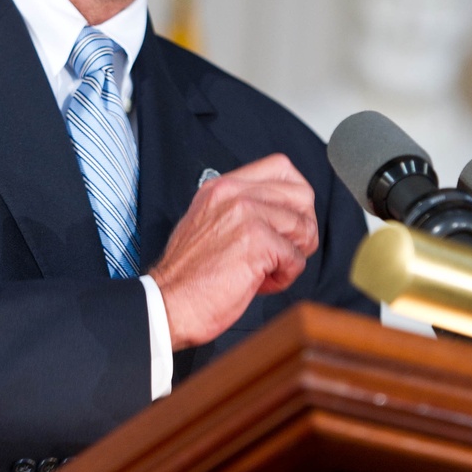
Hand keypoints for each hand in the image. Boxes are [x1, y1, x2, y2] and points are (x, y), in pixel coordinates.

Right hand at [150, 154, 318, 350]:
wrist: (168, 303)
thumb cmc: (189, 275)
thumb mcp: (208, 223)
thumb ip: (240, 209)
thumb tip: (283, 214)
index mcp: (222, 187)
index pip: (280, 167)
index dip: (295, 197)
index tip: (287, 221)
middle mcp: (233, 194)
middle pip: (301, 195)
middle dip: (302, 227)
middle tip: (284, 250)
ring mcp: (246, 215)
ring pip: (303, 227)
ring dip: (293, 255)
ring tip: (268, 270)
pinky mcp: (257, 242)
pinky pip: (296, 258)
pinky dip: (285, 277)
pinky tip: (261, 283)